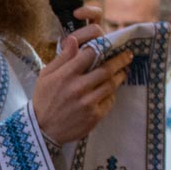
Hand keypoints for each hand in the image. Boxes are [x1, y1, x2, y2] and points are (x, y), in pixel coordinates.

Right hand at [30, 15, 133, 147]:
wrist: (43, 129)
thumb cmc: (44, 99)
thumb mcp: (46, 75)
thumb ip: (62, 58)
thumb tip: (73, 40)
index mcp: (66, 75)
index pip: (90, 54)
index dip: (102, 47)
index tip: (110, 45)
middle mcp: (78, 87)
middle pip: (106, 69)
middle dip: (120, 60)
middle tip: (128, 55)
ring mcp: (88, 103)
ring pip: (111, 85)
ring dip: (119, 76)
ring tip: (123, 71)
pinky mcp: (94, 116)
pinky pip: (109, 100)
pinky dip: (112, 94)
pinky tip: (111, 90)